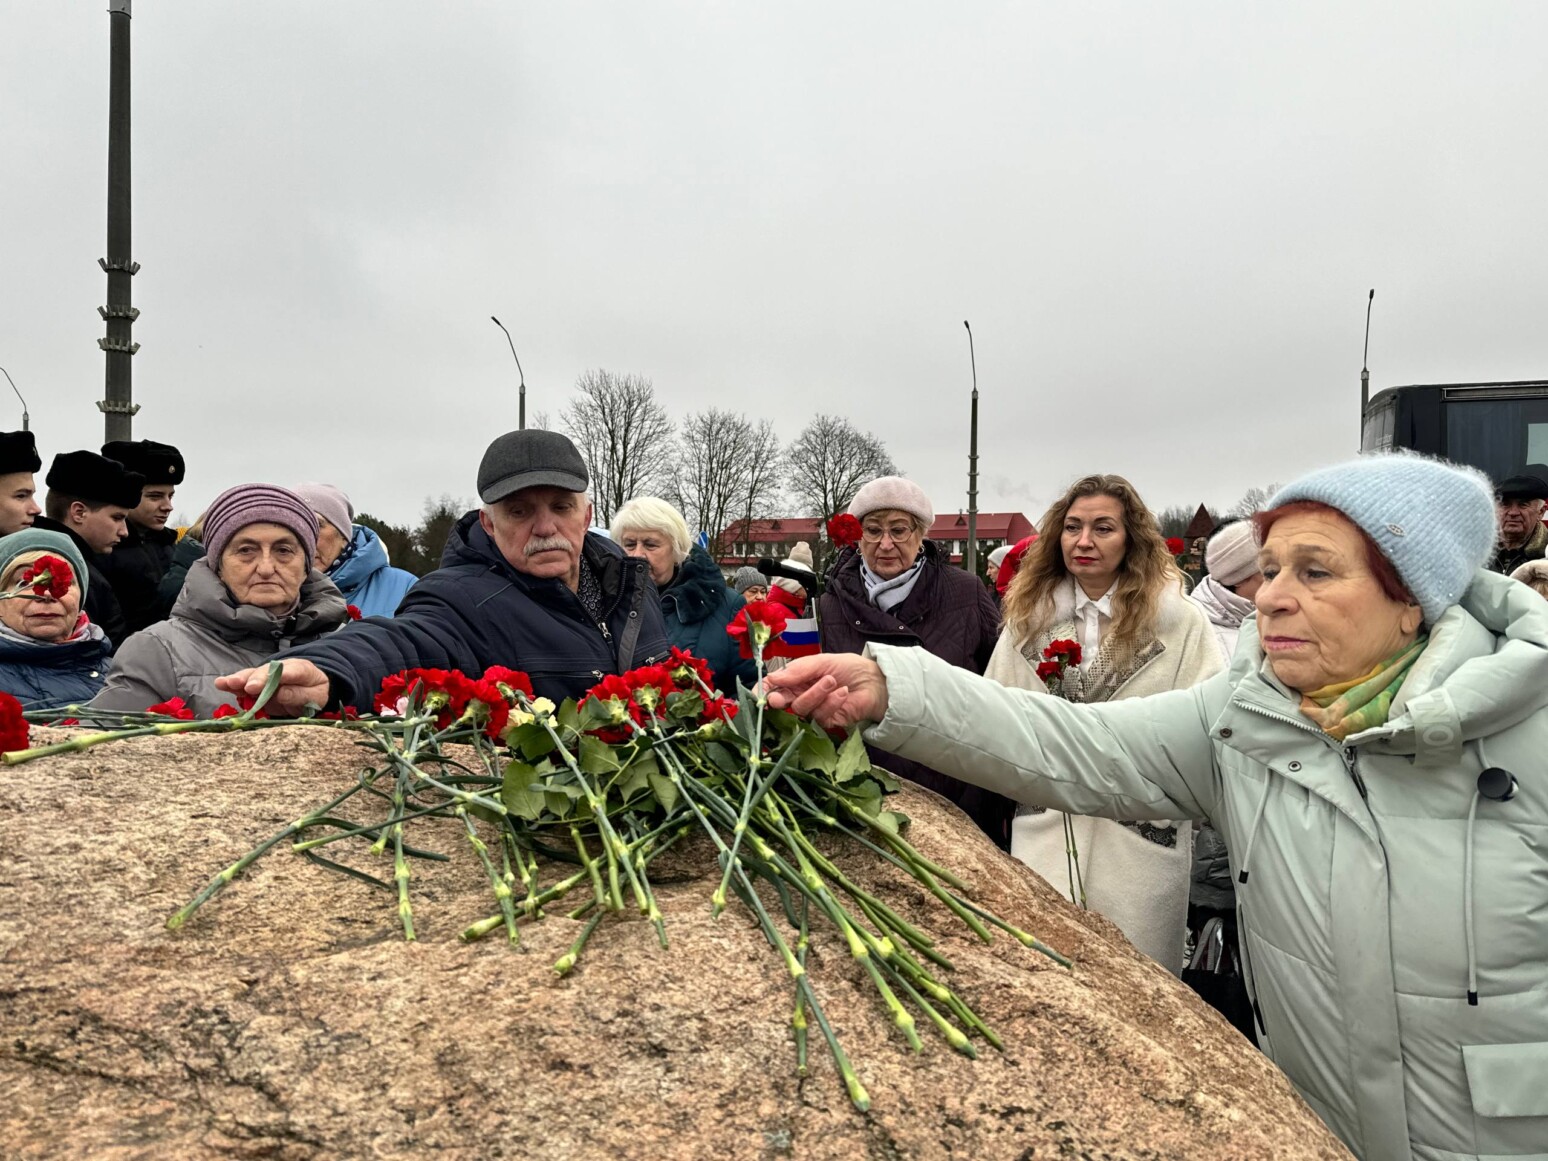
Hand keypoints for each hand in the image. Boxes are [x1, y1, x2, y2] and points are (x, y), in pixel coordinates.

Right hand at [214, 659, 330, 717]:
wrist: (312, 687)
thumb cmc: (315, 691)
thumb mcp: (316, 696)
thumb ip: (300, 695)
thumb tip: (281, 694)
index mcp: (300, 669)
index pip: (287, 671)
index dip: (270, 678)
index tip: (254, 686)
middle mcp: (280, 669)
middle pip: (264, 672)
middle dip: (250, 678)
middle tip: (238, 685)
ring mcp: (267, 676)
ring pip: (251, 676)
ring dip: (237, 680)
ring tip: (222, 683)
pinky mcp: (259, 685)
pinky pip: (246, 685)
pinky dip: (234, 686)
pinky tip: (222, 685)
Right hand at [763, 654, 888, 729]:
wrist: (874, 681)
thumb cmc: (847, 668)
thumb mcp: (821, 661)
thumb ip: (797, 670)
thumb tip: (773, 678)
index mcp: (795, 679)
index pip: (772, 687)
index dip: (763, 692)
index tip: (760, 695)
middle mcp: (800, 695)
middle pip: (780, 702)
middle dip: (780, 700)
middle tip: (782, 698)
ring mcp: (812, 710)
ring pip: (801, 708)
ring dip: (816, 693)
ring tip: (832, 681)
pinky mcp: (826, 722)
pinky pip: (820, 716)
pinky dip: (831, 702)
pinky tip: (842, 692)